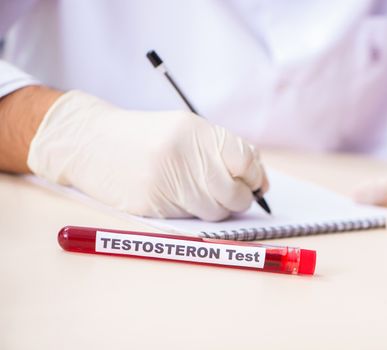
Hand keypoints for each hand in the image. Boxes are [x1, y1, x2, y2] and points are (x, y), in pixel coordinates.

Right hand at [28, 90, 267, 220]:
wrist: (91, 142)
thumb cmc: (145, 136)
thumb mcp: (185, 129)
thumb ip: (221, 150)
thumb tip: (258, 180)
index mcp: (196, 132)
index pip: (246, 161)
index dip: (255, 176)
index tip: (254, 183)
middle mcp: (185, 157)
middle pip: (235, 193)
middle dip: (240, 198)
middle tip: (235, 195)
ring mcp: (168, 183)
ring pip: (215, 211)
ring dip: (217, 208)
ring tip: (204, 194)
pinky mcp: (153, 206)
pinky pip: (191, 219)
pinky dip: (193, 212)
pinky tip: (180, 197)